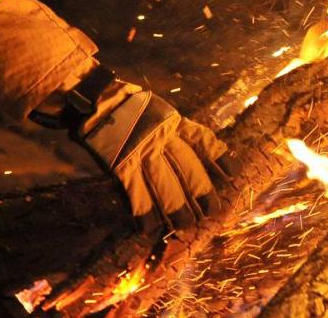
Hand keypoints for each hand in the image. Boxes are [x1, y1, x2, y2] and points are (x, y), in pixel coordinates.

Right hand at [72, 80, 227, 230]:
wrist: (96, 99)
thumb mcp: (159, 110)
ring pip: (165, 185)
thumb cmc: (128, 105)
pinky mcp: (121, 165)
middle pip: (188, 169)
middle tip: (212, 211)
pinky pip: (136, 193)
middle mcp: (162, 138)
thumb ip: (175, 128)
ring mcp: (141, 152)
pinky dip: (144, 212)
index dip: (218, 160)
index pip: (202, 142)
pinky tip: (151, 227)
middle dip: (201, 192)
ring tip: (185, 226)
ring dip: (176, 208)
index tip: (231, 176)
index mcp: (173, 122)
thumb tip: (195, 149)